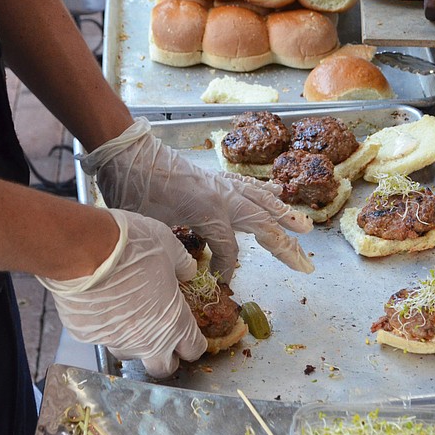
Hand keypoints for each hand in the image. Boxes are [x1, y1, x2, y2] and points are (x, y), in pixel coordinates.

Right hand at [37, 208, 206, 377]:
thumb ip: (182, 264)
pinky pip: (99, 336)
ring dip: (131, 340)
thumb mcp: (169, 246)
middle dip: (165, 357)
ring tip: (126, 314)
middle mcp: (146, 340)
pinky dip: (103, 325)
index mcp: (173, 322)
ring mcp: (115, 341)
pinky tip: (100, 304)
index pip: (193, 349)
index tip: (190, 333)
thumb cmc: (132, 247)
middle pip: (162, 368)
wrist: (85, 250)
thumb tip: (188, 270)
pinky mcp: (88, 336)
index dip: (194, 343)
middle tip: (162, 336)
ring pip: (127, 353)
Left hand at [78, 118, 314, 282]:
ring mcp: (222, 185)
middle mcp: (223, 198)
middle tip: (305, 266)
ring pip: (262, 203)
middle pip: (263, 225)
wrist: (127, 153)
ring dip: (285, 217)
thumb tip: (191, 268)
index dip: (228, 267)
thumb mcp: (153, 226)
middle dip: (286, 247)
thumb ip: (176, 248)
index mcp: (209, 212)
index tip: (221, 282)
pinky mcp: (216, 177)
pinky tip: (277, 193)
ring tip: (306, 229)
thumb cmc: (134, 190)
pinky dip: (265, 192)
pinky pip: (248, 186)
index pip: (230, 248)